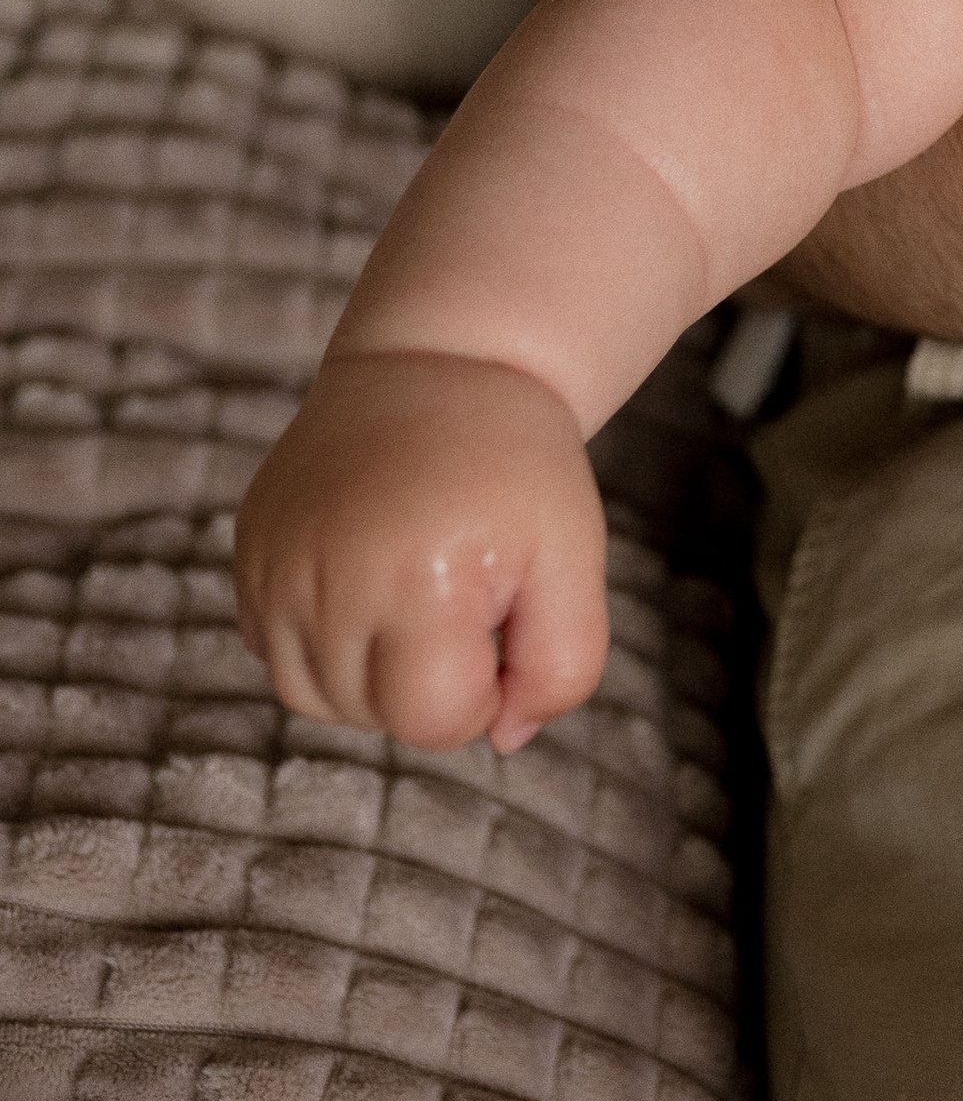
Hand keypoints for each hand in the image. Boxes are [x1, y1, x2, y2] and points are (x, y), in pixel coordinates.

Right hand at [233, 350, 609, 754]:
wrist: (439, 361)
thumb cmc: (517, 467)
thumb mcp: (575, 555)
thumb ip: (563, 667)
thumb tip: (501, 739)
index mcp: (417, 578)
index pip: (434, 722)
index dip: (485, 687)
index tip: (502, 612)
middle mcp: (326, 578)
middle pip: (372, 715)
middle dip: (429, 676)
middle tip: (462, 583)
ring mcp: (272, 565)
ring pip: (317, 696)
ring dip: (373, 666)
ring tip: (416, 580)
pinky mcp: (248, 552)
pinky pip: (278, 651)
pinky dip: (325, 637)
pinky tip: (370, 571)